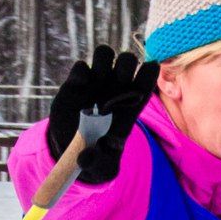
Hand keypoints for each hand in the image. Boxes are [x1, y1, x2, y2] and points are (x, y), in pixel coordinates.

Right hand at [46, 45, 160, 185]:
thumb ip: (96, 163)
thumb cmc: (95, 155)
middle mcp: (115, 88)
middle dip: (125, 65)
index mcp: (130, 104)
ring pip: (105, 53)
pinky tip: (82, 84)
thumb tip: (85, 157)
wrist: (72, 148)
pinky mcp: (75, 84)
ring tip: (98, 81)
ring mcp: (95, 83)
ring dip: (103, 62)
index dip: (148, 74)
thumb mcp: (100, 166)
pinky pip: (80, 67)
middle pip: (126, 60)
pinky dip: (81, 72)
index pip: (146, 81)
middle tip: (118, 81)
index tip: (147, 74)